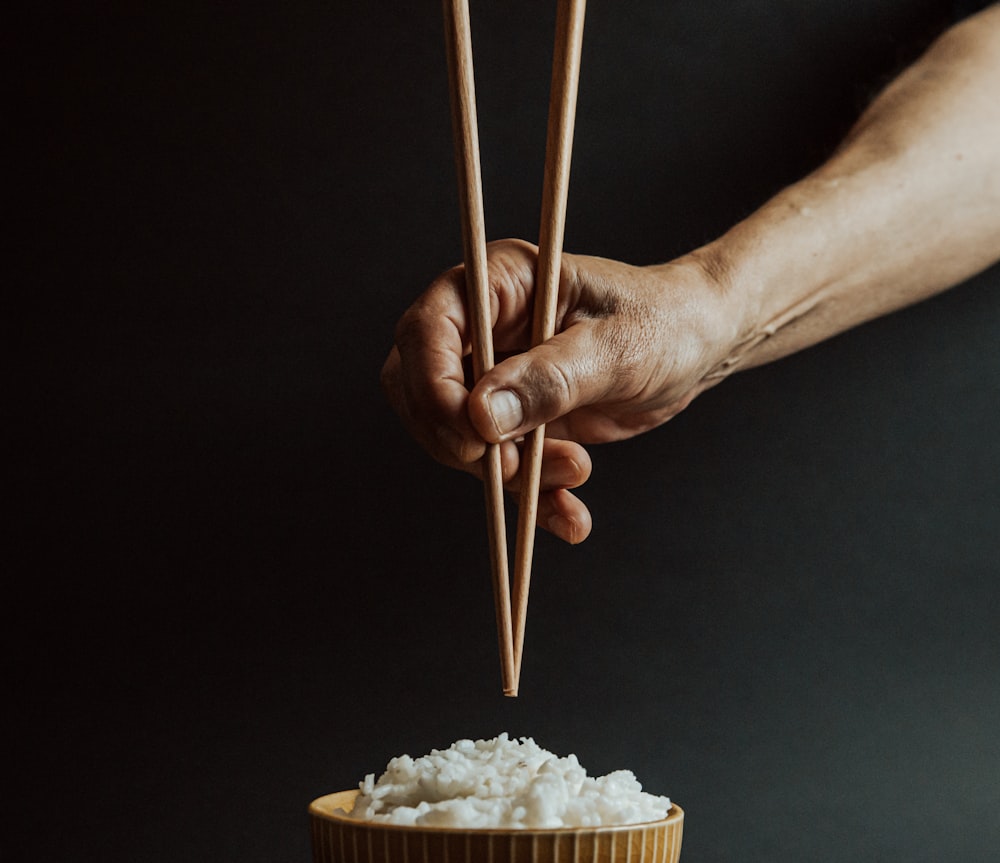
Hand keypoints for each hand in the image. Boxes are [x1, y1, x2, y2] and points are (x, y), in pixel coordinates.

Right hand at [381, 238, 738, 542]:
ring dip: (506, 473)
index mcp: (499, 284)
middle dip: (459, 439)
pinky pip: (500, 467)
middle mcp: (485, 327)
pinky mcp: (515, 420)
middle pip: (421, 388)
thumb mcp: (616, 349)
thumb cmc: (665, 322)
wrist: (697, 346)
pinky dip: (531, 499)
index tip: (472, 436)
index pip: (428, 330)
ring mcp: (494, 376)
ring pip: (456, 438)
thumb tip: (479, 416)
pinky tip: (569, 517)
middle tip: (512, 466)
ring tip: (575, 472)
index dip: (433, 386)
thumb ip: (549, 379)